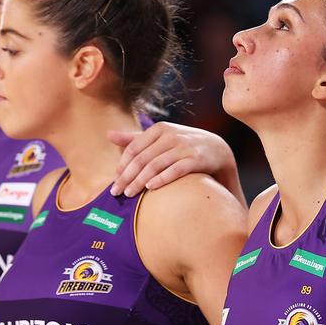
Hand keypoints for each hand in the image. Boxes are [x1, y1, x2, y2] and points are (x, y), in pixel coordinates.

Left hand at [109, 123, 235, 197]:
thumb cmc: (182, 145)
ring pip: (156, 165)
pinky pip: (175, 170)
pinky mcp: (196, 159)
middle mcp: (171, 136)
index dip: (122, 164)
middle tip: (115, 192)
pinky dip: (162, 179)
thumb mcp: (160, 138)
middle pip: (142, 158)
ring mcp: (184, 147)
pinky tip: (150, 188)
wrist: (217, 149)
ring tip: (129, 194)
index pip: (134, 147)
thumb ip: (134, 138)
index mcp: (159, 129)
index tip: (114, 179)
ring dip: (140, 181)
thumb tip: (108, 134)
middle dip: (127, 176)